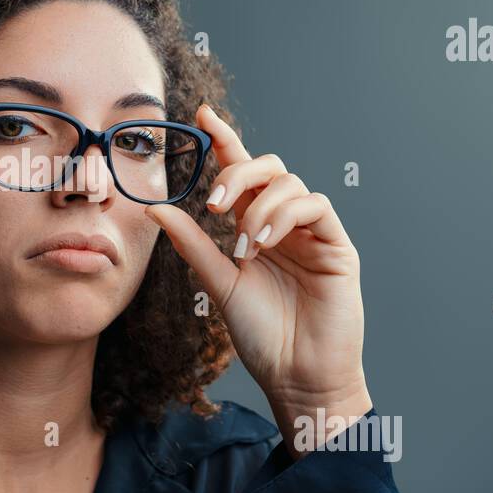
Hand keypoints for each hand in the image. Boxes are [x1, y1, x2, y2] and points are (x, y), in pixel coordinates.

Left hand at [144, 104, 372, 458]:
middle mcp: (285, 224)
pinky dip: (285, 215)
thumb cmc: (263, 336)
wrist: (297, 377)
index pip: (241, 174)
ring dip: (259, 207)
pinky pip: (316, 206)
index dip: (225, 141)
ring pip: (291, 183)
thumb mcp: (219, 283)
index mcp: (255, 228)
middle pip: (269, 167)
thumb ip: (193, 244)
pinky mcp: (338, 246)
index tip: (202, 116)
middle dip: (238, 173)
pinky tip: (265, 242)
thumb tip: (155, 208)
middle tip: (213, 204)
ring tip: (243, 247)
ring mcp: (314, 233)